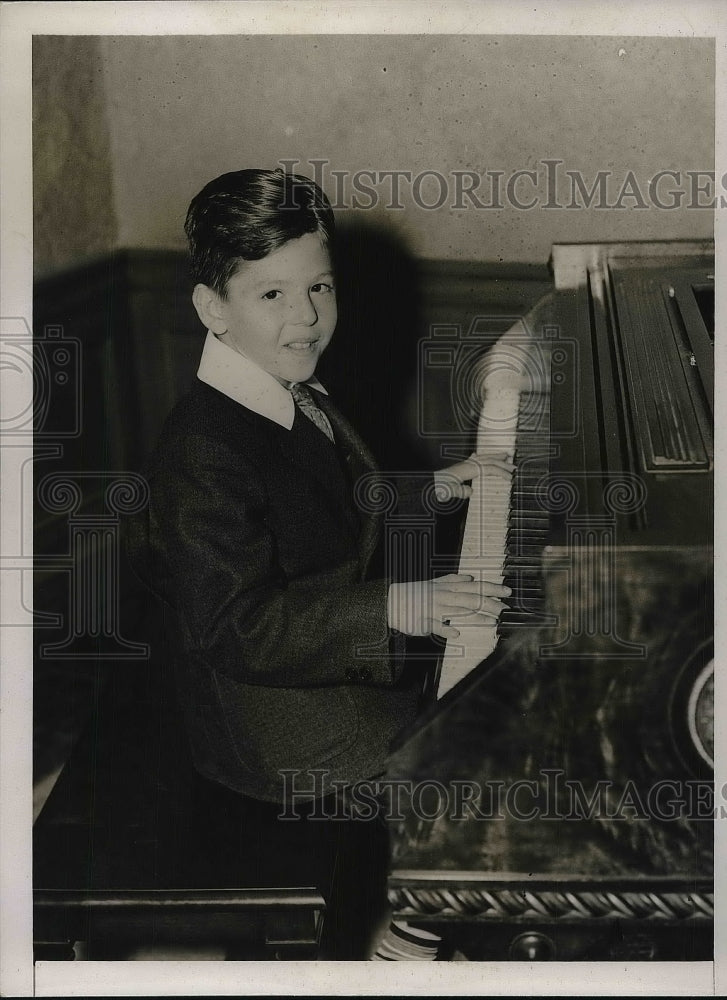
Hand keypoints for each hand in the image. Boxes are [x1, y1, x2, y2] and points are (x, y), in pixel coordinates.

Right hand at [387, 573, 510, 639]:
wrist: (391, 601)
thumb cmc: (415, 593)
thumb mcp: (434, 583)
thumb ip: (452, 580)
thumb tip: (469, 577)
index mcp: (446, 587)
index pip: (473, 586)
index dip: (491, 588)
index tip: (507, 591)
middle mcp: (443, 596)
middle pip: (470, 598)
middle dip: (489, 602)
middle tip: (505, 608)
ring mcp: (434, 609)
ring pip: (457, 611)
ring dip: (475, 616)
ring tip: (492, 621)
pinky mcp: (424, 622)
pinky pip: (435, 625)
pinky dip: (445, 628)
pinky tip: (455, 632)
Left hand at [433, 452, 514, 500]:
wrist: (425, 485)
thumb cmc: (437, 489)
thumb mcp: (448, 492)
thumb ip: (460, 492)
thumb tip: (470, 491)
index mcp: (467, 470)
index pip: (488, 468)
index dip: (501, 472)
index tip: (510, 477)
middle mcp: (466, 466)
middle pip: (488, 461)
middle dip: (502, 463)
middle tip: (514, 466)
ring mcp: (462, 466)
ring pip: (482, 458)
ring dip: (494, 457)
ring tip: (505, 455)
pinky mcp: (459, 468)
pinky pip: (473, 460)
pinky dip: (480, 457)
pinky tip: (479, 456)